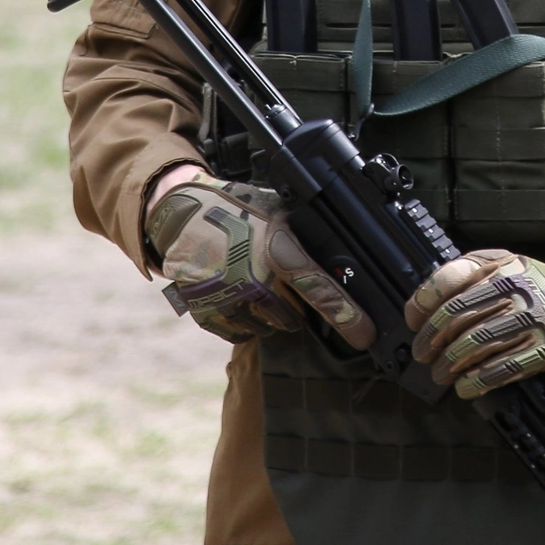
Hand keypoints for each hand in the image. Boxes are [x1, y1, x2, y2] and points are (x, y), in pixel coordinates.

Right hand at [144, 168, 376, 347]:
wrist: (180, 214)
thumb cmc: (237, 209)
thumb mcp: (278, 211)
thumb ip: (304, 237)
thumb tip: (344, 261)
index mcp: (278, 251)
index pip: (320, 290)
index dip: (347, 315)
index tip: (364, 335)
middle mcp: (254, 279)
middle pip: (294, 318)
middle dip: (294, 307)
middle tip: (278, 283)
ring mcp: (228, 299)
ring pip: (267, 328)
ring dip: (268, 315)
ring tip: (253, 283)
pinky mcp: (207, 313)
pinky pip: (240, 334)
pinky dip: (243, 321)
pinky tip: (235, 295)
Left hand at [406, 249, 544, 399]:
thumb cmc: (537, 287)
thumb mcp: (505, 265)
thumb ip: (467, 275)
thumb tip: (423, 305)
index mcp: (501, 266)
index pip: (451, 280)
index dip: (424, 303)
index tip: (414, 321)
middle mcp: (516, 288)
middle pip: (458, 317)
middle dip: (432, 339)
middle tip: (422, 353)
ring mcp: (532, 318)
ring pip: (476, 344)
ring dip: (450, 364)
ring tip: (440, 373)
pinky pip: (503, 368)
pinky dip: (478, 381)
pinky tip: (466, 387)